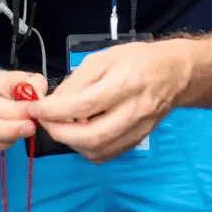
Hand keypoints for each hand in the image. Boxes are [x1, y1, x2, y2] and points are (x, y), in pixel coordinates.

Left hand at [29, 40, 192, 163]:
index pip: (84, 104)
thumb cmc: (138, 60)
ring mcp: (138, 129)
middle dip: (60, 133)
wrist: (174, 73)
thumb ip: (77, 81)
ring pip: (99, 150)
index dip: (55, 111)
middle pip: (92, 136)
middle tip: (45, 122)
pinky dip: (87, 148)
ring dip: (72, 143)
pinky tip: (80, 134)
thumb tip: (53, 101)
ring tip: (62, 126)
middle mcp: (134, 109)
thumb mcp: (103, 58)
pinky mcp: (138, 140)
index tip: (37, 108)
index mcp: (125, 82)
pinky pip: (107, 154)